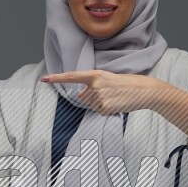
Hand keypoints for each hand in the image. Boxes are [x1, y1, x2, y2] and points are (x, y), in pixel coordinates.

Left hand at [40, 70, 160, 115]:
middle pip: (84, 97)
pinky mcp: (104, 107)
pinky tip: (117, 104)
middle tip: (111, 93)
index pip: (71, 76)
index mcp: (95, 74)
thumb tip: (80, 97)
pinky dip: (107, 110)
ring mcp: (99, 97)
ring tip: (115, 98)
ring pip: (91, 105)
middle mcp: (94, 85)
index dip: (57, 78)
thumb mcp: (107, 80)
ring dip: (101, 104)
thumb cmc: (125, 84)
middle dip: (94, 97)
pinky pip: (99, 112)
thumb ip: (91, 86)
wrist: (143, 90)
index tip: (44, 79)